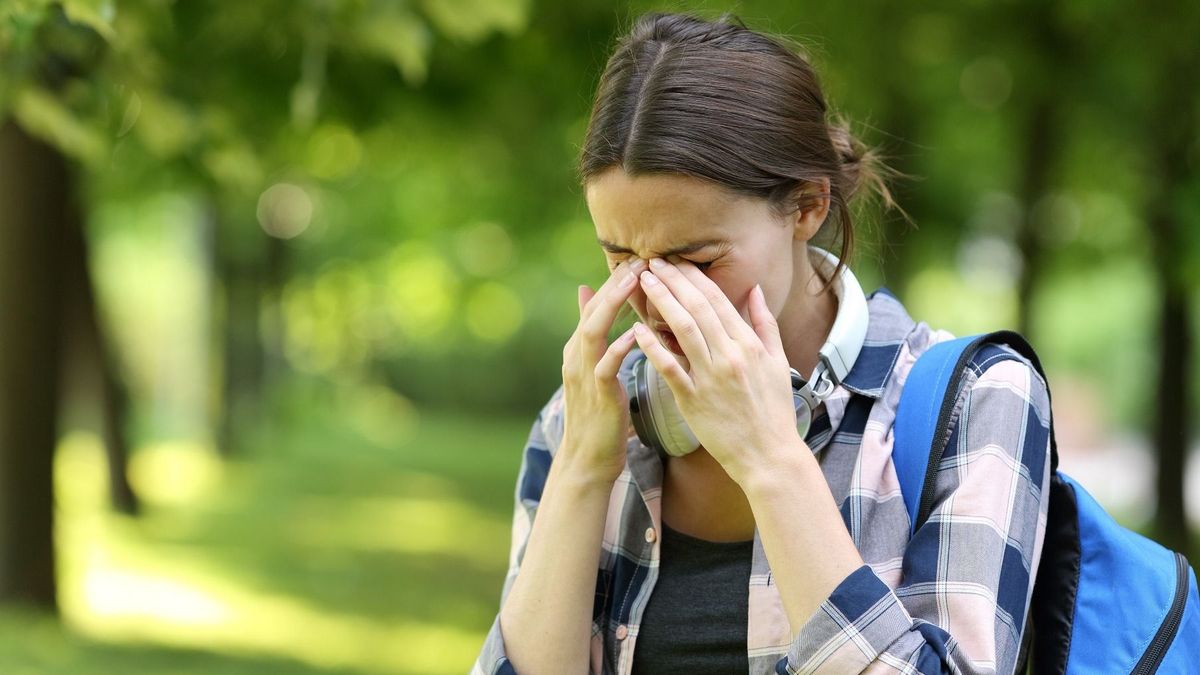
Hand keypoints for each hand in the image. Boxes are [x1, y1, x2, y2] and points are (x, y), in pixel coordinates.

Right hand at [559, 258, 646, 484]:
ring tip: (635, 282)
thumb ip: (594, 334)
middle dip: (615, 284)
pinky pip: (606, 366)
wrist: (588, 460)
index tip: (640, 259)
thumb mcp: (595, 370)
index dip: (616, 282)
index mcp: (579, 349)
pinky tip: (635, 334)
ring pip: (594, 331)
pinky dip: (619, 348)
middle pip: (593, 310)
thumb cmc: (600, 415)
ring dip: (614, 305)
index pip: (596, 306)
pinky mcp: (598, 395)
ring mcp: (584, 375)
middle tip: (640, 259)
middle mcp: (577, 357)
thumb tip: (589, 296)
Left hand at [631, 257, 803, 483]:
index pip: (718, 300)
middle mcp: (730, 356)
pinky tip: (637, 329)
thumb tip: (756, 290)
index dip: (694, 277)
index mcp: (749, 345)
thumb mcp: (778, 363)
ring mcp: (711, 377)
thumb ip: (765, 324)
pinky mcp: (693, 400)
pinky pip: (670, 368)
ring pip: (683, 330)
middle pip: (697, 308)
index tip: (676, 260)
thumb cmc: (773, 411)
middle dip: (673, 281)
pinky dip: (653, 347)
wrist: (769, 456)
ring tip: (644, 282)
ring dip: (662, 302)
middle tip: (652, 261)